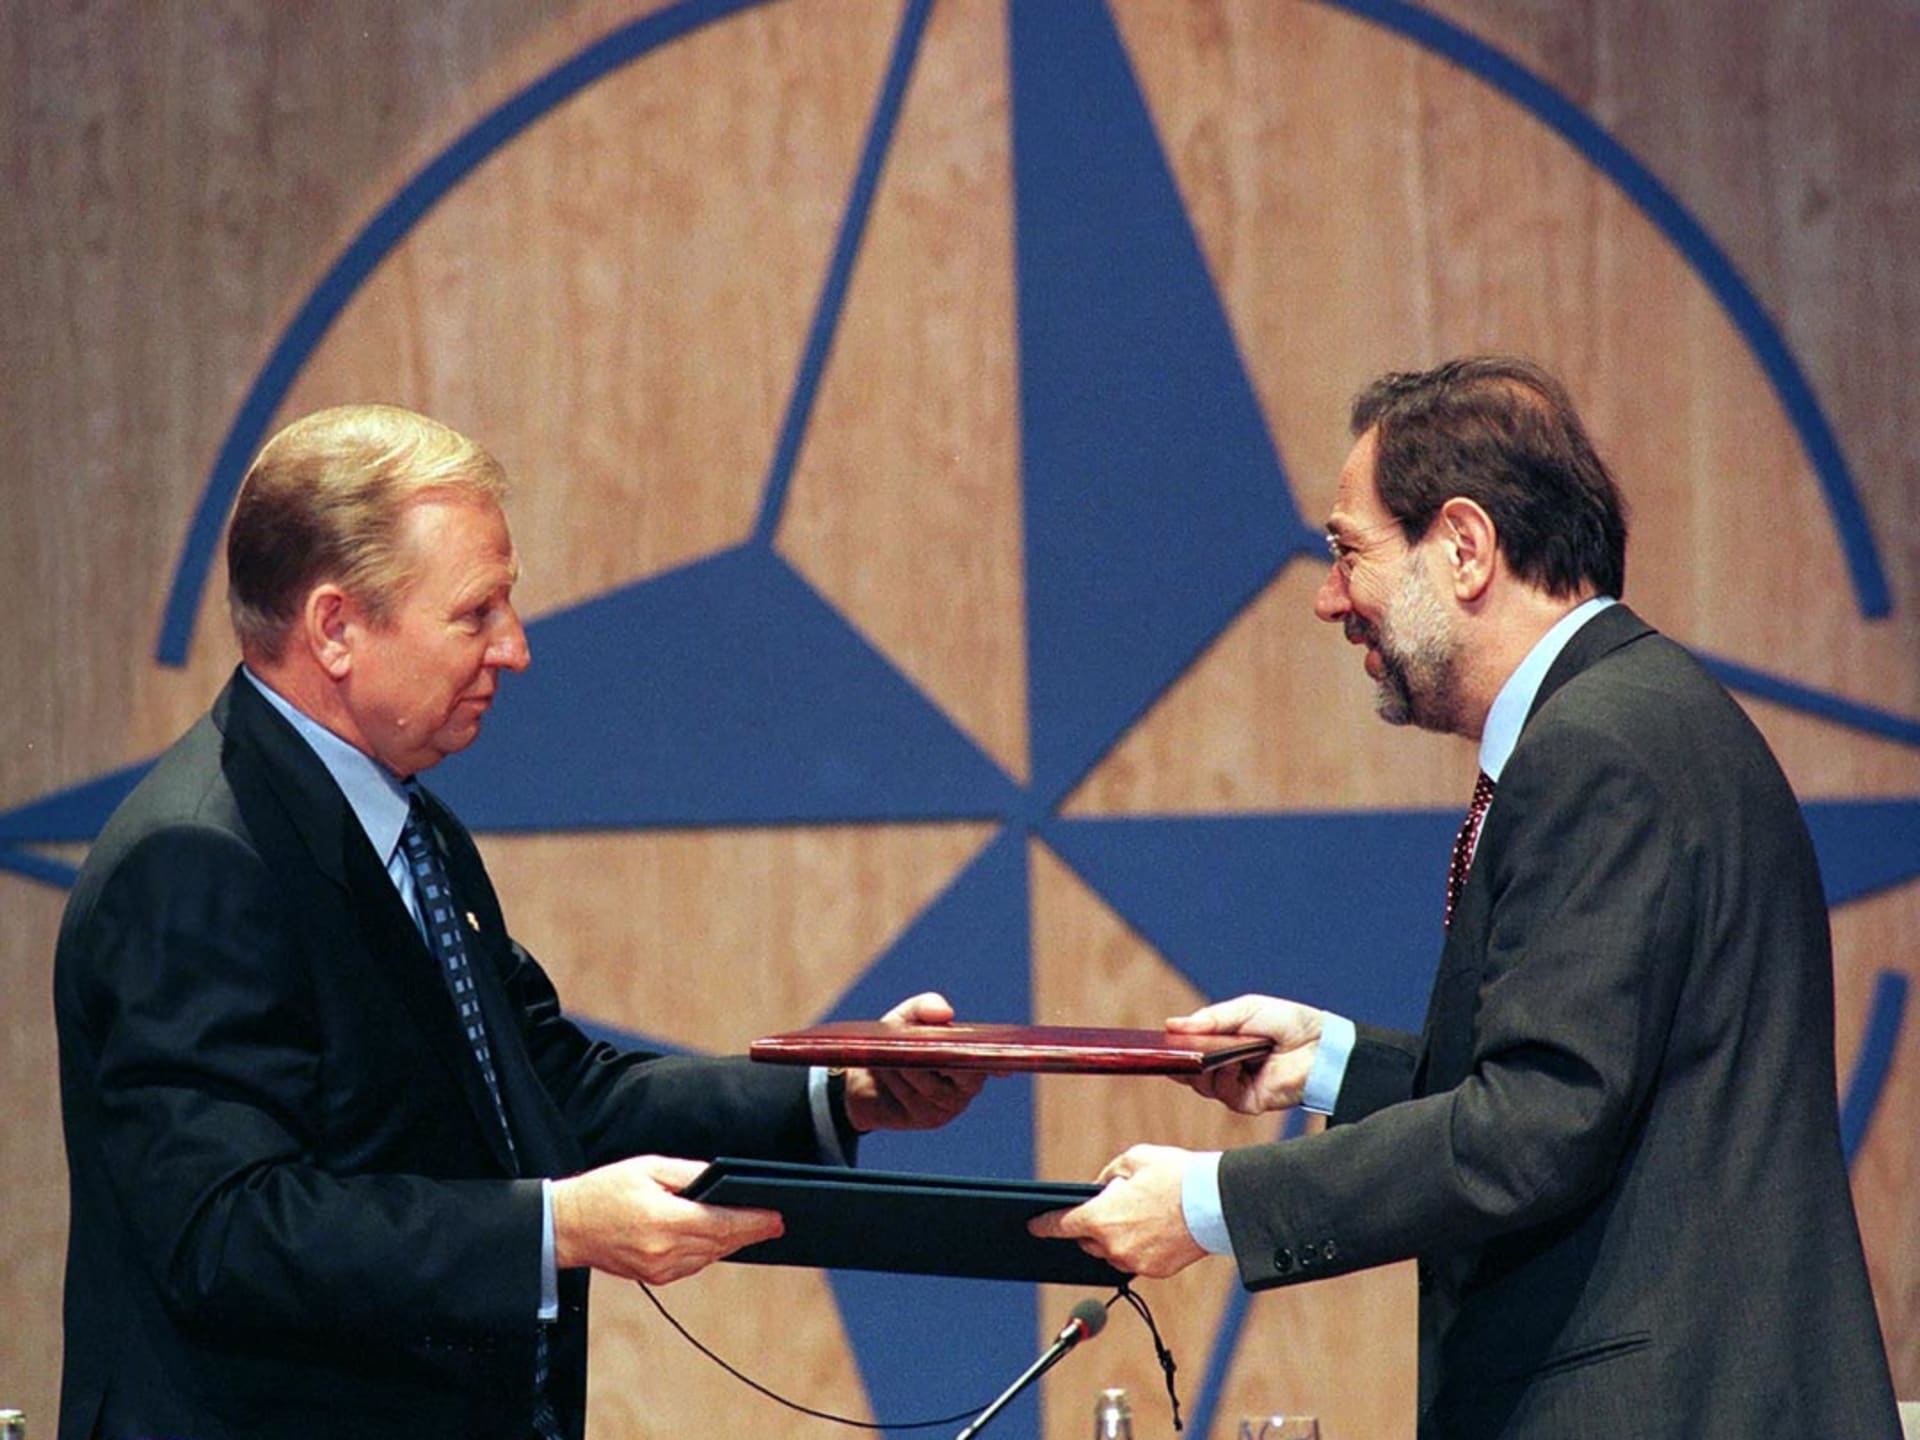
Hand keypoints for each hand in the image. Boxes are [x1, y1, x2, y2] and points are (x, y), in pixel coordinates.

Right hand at [550, 1154, 781, 1284]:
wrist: (568, 1226)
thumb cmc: (604, 1191)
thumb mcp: (648, 1168)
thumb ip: (689, 1173)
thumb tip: (721, 1178)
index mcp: (663, 1221)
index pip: (721, 1224)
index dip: (753, 1222)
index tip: (776, 1217)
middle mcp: (664, 1251)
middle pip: (721, 1243)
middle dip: (750, 1231)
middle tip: (776, 1222)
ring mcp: (660, 1268)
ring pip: (711, 1256)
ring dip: (732, 1241)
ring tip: (754, 1226)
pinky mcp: (656, 1277)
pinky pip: (694, 1264)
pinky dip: (710, 1249)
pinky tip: (718, 1236)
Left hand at [841, 991, 986, 1132]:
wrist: (862, 1077)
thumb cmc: (894, 1042)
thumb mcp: (907, 1019)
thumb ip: (926, 1007)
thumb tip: (946, 1012)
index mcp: (969, 1063)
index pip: (987, 1064)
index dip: (993, 1063)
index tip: (1000, 1066)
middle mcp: (964, 1089)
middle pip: (958, 1072)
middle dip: (932, 1055)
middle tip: (912, 1045)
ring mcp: (946, 1108)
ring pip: (929, 1082)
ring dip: (904, 1063)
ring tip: (887, 1054)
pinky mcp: (925, 1120)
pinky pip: (911, 1095)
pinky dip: (894, 1078)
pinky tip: (882, 1071)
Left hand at [1027, 1144, 1205, 1278]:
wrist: (1216, 1202)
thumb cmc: (1174, 1175)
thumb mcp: (1134, 1160)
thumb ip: (1108, 1176)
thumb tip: (1101, 1190)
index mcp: (1101, 1217)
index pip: (1061, 1225)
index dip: (1044, 1225)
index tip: (1033, 1226)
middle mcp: (1112, 1246)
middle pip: (1087, 1241)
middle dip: (1092, 1225)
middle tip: (1113, 1205)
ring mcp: (1133, 1262)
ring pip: (1111, 1253)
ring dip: (1114, 1238)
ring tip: (1137, 1214)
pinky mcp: (1154, 1271)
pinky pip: (1135, 1260)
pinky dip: (1137, 1247)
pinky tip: (1152, 1228)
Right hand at [1167, 994, 1322, 1113]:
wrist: (1323, 1046)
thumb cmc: (1289, 1022)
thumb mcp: (1246, 1009)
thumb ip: (1210, 1019)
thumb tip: (1171, 1025)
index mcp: (1225, 1042)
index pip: (1190, 1047)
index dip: (1172, 1046)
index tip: (1153, 1042)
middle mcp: (1226, 1065)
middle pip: (1190, 1069)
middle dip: (1176, 1060)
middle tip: (1164, 1053)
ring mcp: (1236, 1084)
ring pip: (1201, 1085)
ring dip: (1198, 1070)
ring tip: (1199, 1055)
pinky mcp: (1248, 1101)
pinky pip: (1223, 1095)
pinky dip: (1221, 1081)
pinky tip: (1229, 1065)